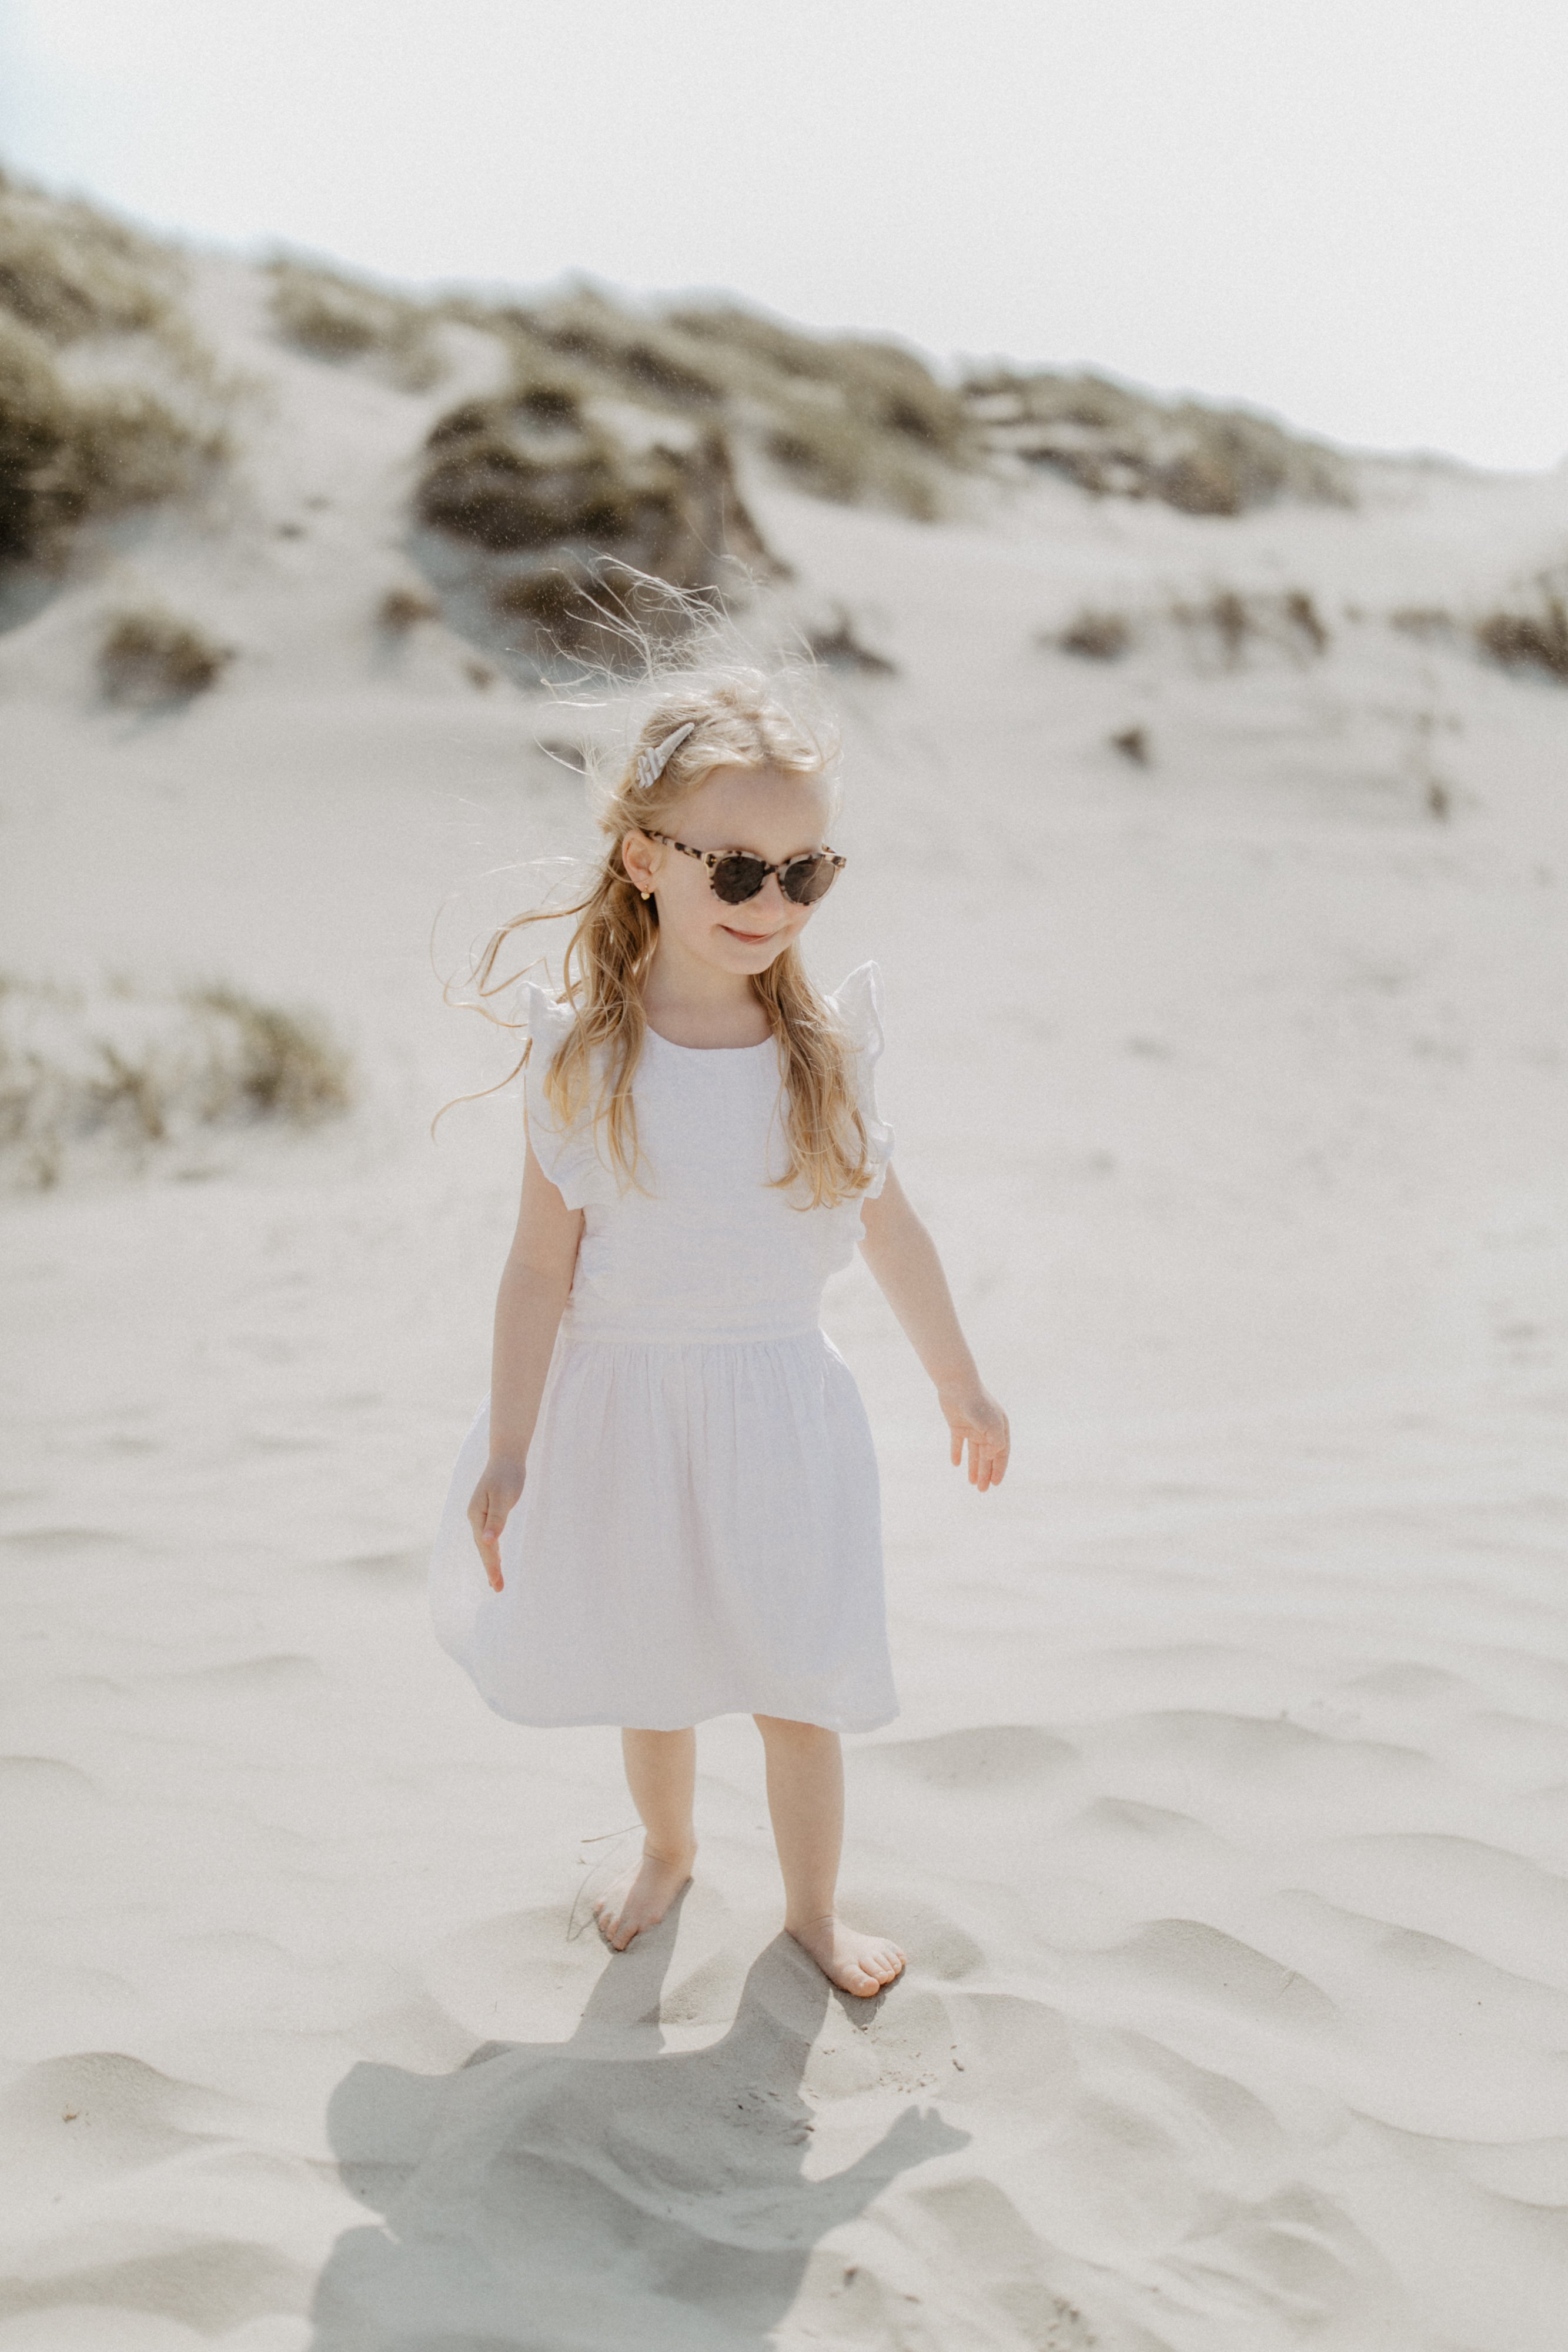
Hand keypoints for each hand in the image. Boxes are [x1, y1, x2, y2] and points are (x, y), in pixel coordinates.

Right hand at [468, 1456, 524, 1590]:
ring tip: (495, 1581)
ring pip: (485, 1544)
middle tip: (498, 1589)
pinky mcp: (488, 1512)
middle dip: (490, 1569)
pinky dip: (492, 1550)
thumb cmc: (507, 1475)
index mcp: (476, 1515)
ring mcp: (480, 1515)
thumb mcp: (502, 1497)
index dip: (491, 1566)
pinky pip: (489, 1537)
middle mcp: (475, 1517)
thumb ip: (496, 1520)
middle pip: (483, 1548)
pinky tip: (495, 1557)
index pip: (485, 1547)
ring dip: (491, 1562)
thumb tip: (487, 1541)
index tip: (497, 1584)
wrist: (506, 1456)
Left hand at [938, 1380, 1009, 1491]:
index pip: (1002, 1453)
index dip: (999, 1469)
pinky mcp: (957, 1425)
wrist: (958, 1386)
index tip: (995, 1484)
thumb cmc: (978, 1405)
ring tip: (972, 1483)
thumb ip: (995, 1443)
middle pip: (988, 1456)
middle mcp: (987, 1429)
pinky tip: (955, 1464)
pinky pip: (957, 1443)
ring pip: (974, 1452)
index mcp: (999, 1428)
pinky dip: (957, 1453)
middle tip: (982, 1490)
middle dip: (986, 1473)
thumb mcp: (992, 1425)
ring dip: (974, 1467)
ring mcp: (972, 1427)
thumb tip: (991, 1457)